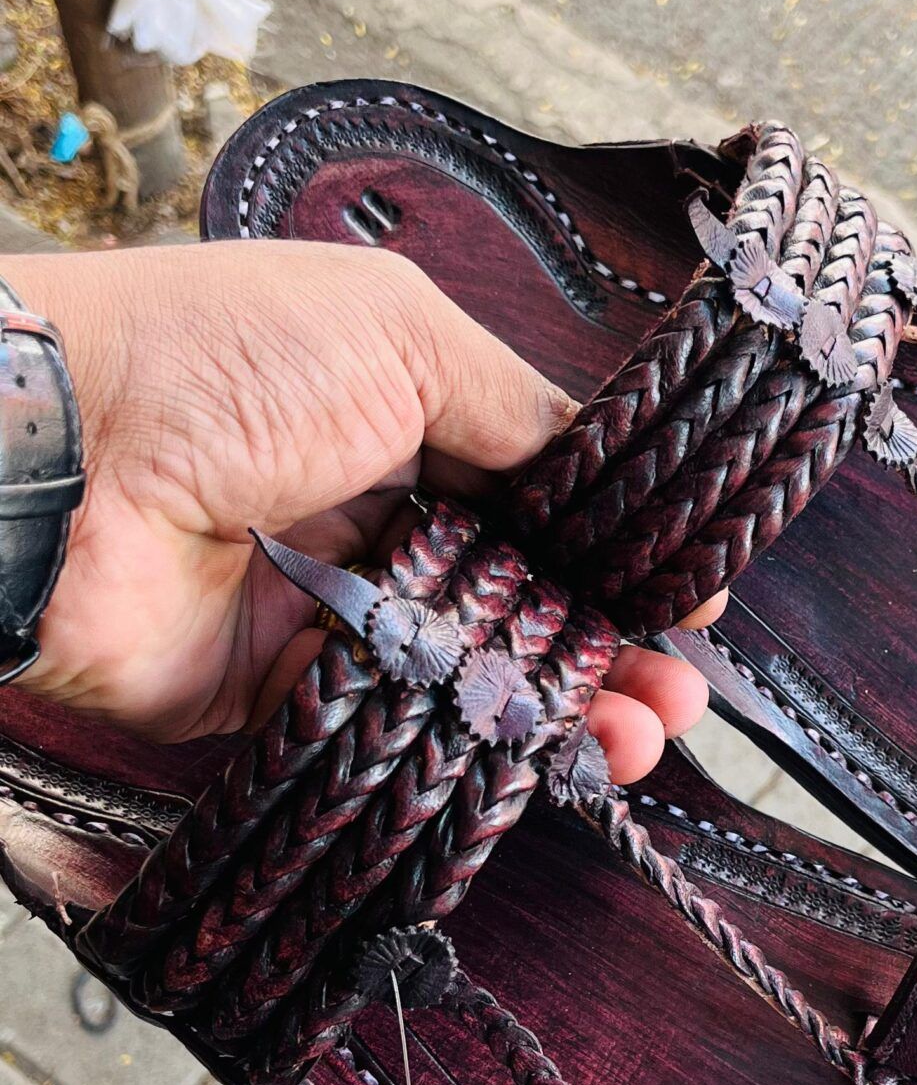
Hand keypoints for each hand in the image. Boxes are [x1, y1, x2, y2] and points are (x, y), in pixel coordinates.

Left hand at [7, 243, 721, 777]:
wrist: (62, 460)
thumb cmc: (216, 361)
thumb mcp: (399, 335)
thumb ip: (514, 408)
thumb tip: (603, 466)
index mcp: (397, 408)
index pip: (535, 492)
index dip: (613, 544)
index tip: (686, 594)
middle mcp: (367, 507)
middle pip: (515, 592)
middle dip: (608, 640)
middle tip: (679, 686)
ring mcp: (323, 606)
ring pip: (465, 672)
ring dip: (559, 704)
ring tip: (640, 732)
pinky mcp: (274, 694)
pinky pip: (390, 729)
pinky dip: (467, 744)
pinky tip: (545, 750)